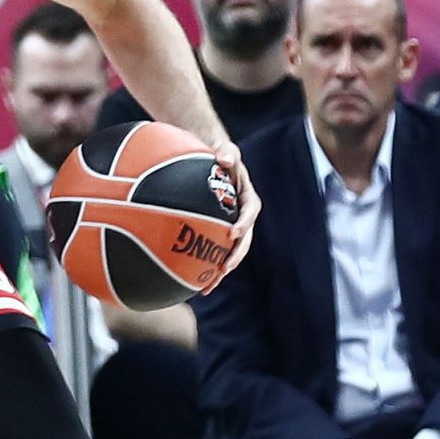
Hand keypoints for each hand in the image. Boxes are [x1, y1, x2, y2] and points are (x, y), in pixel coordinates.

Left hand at [200, 143, 259, 289]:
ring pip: (230, 253)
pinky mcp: (219, 235)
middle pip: (243, 241)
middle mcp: (243, 218)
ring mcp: (232, 228)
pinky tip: (190, 283)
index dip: (243, 224)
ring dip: (220, 271)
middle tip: (223, 269)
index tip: (232, 233)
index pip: (249, 213)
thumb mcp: (227, 151)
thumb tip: (222, 159)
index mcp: (248, 200)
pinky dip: (204, 267)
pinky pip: (214, 252)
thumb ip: (227, 153)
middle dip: (235, 257)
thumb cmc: (221, 156)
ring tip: (206, 287)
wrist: (216, 164)